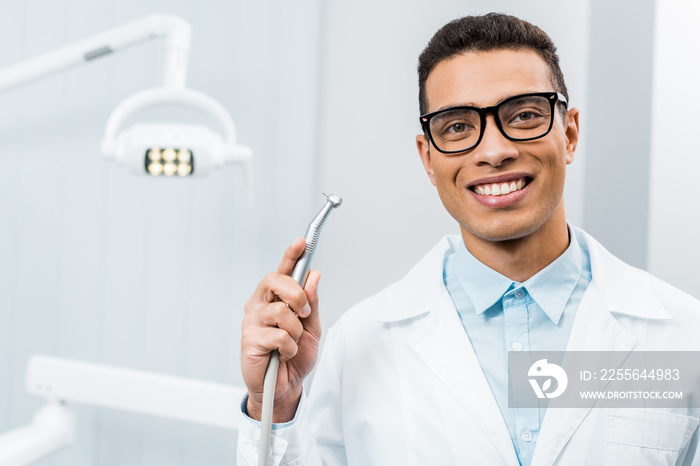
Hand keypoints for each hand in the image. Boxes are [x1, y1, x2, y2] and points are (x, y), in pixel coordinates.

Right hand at [241, 237, 321, 421]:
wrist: (285, 388)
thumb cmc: (295, 357)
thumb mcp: (312, 328)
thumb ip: (311, 302)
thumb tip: (314, 275)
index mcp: (275, 299)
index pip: (282, 271)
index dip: (291, 255)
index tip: (302, 241)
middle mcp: (260, 305)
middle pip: (276, 280)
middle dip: (297, 294)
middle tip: (303, 313)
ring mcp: (252, 321)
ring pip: (282, 311)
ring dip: (295, 331)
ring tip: (291, 343)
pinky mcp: (248, 340)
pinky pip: (279, 335)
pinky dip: (289, 347)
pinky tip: (283, 355)